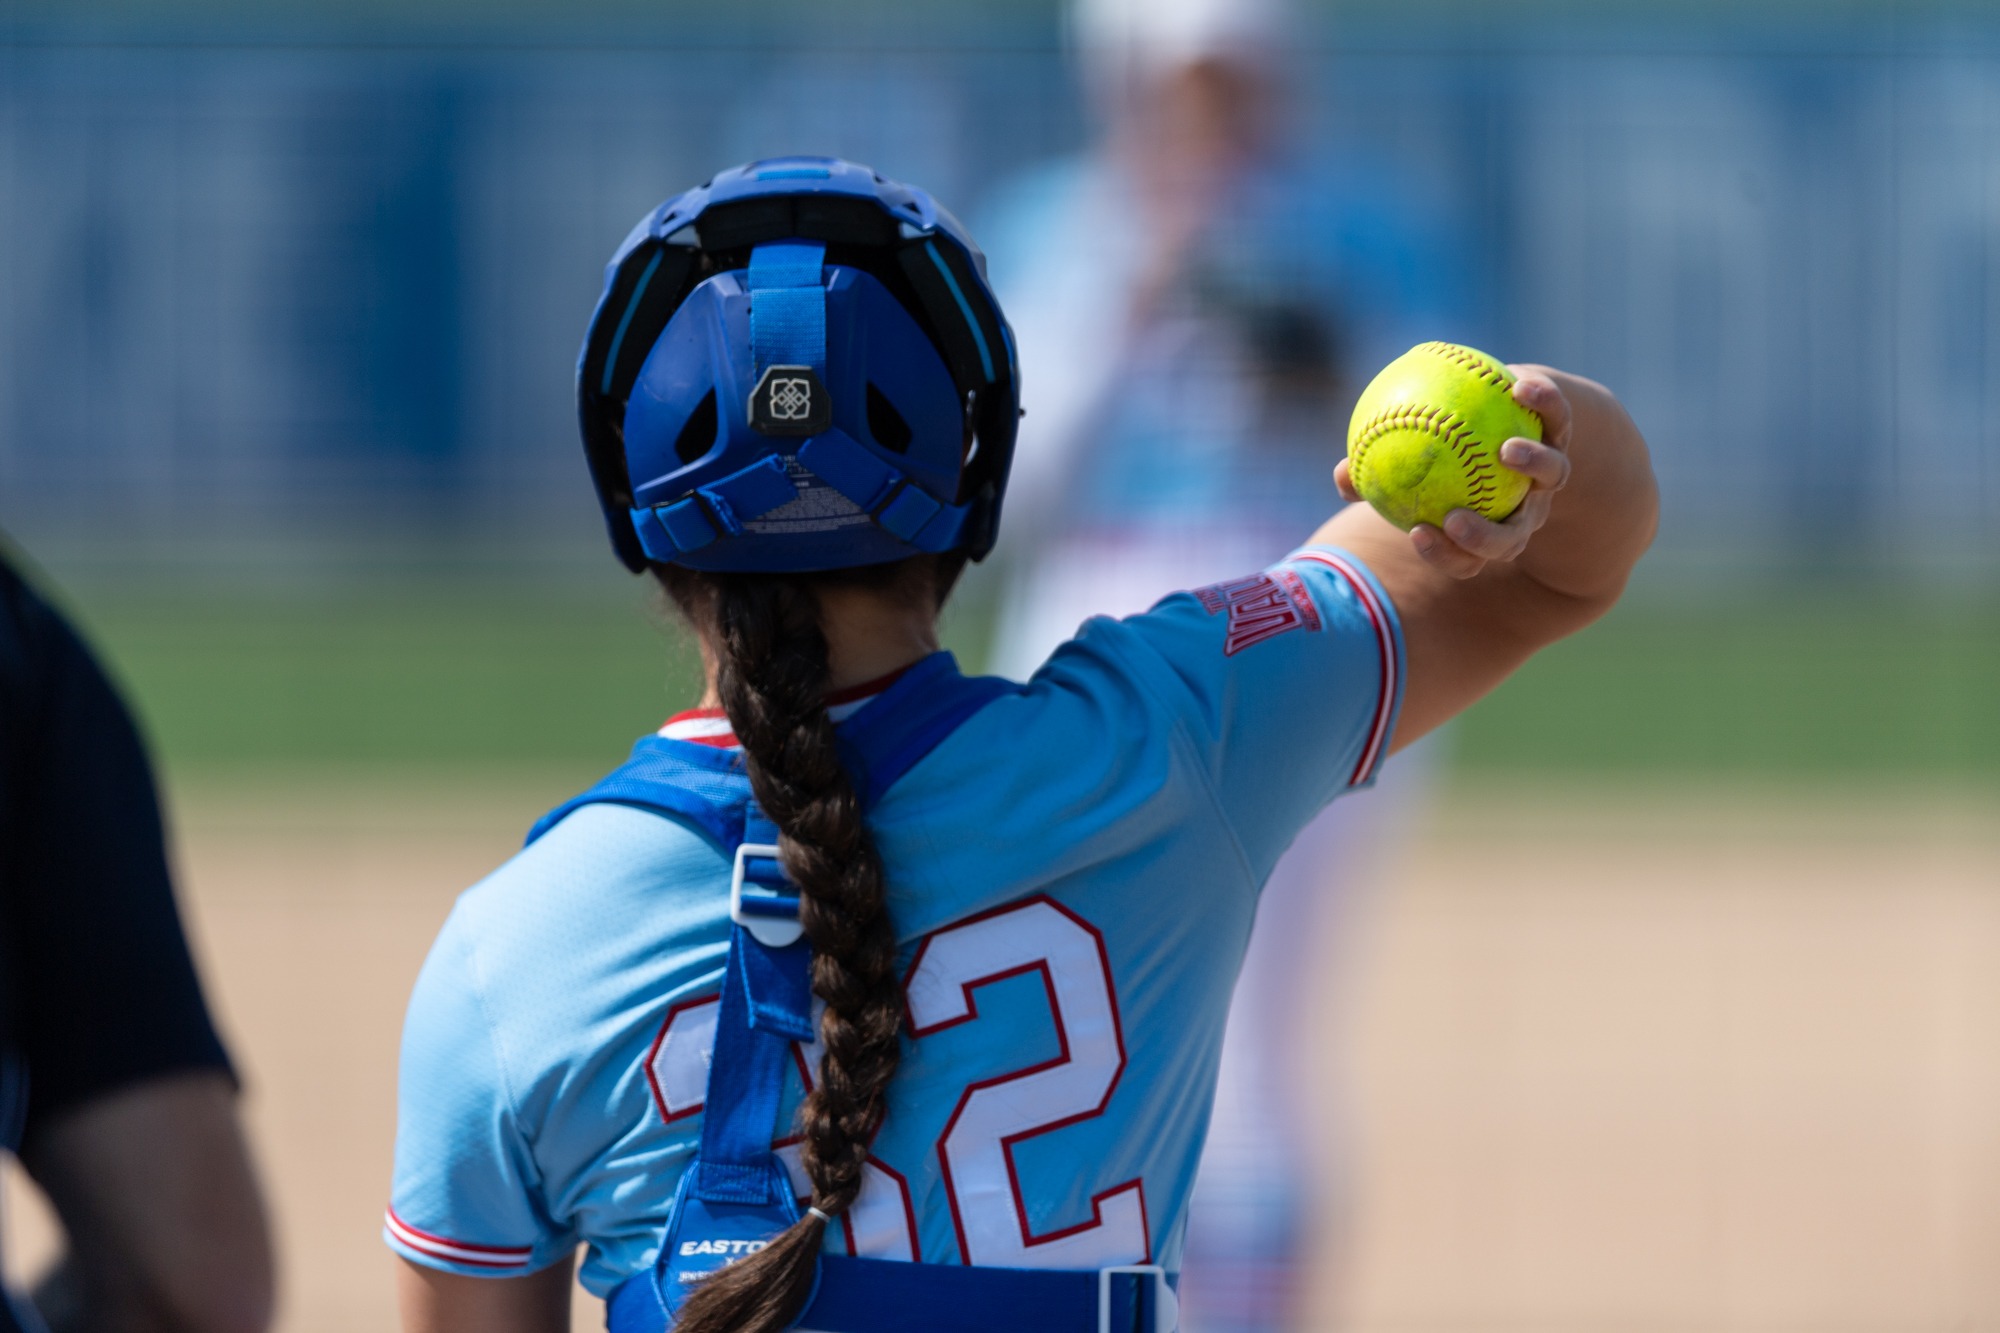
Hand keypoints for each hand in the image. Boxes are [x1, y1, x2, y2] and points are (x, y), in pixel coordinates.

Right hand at [1334, 370, 1573, 579]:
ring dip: (1532, 465)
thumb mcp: (1407, 460)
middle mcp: (1522, 508)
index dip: (1447, 555)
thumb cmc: (1444, 444)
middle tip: (1455, 518)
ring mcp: (1547, 473)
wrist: (1508, 408)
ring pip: (1552, 478)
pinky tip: (1518, 387)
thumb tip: (1341, 476)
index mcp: (1486, 526)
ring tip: (1506, 450)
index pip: (1468, 558)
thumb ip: (1376, 474)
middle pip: (1513, 538)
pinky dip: (1542, 403)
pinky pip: (1557, 416)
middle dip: (1486, 538)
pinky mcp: (1563, 429)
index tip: (1417, 533)